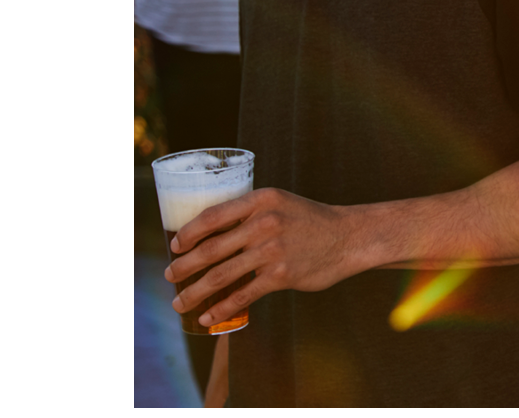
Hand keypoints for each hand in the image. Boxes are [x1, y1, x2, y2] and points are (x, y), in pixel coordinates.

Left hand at [166, 188, 360, 328]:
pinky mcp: (282, 275)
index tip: (175, 246)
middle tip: (169, 276)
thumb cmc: (310, 222)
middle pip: (211, 248)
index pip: (213, 215)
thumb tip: (212, 236)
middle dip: (184, 266)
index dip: (188, 232)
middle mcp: (264, 222)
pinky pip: (242, 295)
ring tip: (181, 302)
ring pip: (221, 275)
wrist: (349, 237)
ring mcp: (273, 249)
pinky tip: (208, 317)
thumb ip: (250, 215)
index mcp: (261, 200)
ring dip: (195, 292)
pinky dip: (221, 308)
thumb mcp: (280, 205)